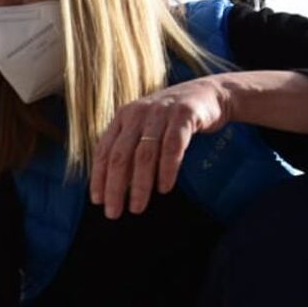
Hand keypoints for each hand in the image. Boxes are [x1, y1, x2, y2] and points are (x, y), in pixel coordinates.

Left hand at [90, 76, 229, 218]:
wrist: (210, 94)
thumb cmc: (172, 120)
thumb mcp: (145, 129)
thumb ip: (129, 150)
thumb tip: (114, 187)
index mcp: (123, 117)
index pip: (104, 151)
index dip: (98, 177)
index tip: (97, 202)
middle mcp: (138, 113)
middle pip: (120, 156)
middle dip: (115, 187)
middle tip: (114, 213)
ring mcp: (160, 113)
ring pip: (144, 154)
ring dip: (140, 185)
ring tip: (137, 207)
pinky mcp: (184, 115)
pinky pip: (172, 147)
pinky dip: (167, 169)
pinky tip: (164, 188)